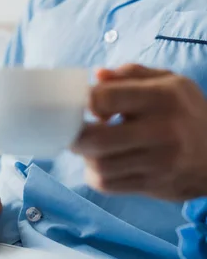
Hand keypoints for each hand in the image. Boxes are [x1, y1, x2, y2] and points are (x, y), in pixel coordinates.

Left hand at [72, 64, 206, 200]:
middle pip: (97, 140)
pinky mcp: (154, 184)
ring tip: (89, 148)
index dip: (84, 102)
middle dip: (75, 136)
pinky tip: (101, 164)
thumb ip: (131, 74)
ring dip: (85, 157)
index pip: (104, 99)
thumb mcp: (168, 82)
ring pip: (100, 166)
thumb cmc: (184, 112)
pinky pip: (108, 184)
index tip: (85, 106)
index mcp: (163, 97)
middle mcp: (162, 130)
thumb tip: (97, 75)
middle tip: (73, 131)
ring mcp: (159, 162)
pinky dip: (95, 175)